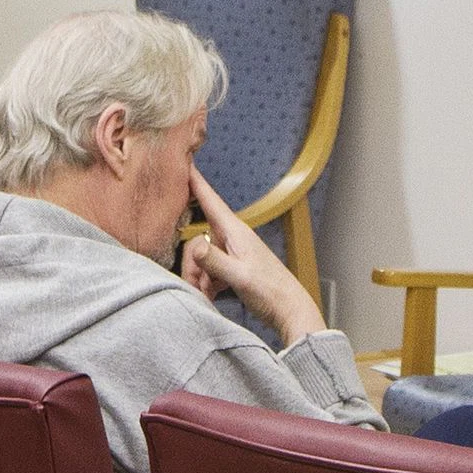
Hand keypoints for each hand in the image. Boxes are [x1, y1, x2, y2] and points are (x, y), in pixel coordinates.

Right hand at [178, 172, 325, 344]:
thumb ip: (215, 261)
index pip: (210, 200)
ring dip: (199, 278)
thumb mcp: (240, 277)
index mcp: (235, 233)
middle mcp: (231, 238)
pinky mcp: (231, 267)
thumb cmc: (270, 292)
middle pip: (196, 241)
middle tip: (197, 286)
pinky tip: (212, 295)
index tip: (183, 162)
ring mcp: (231, 253)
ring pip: (200, 258)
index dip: (195, 182)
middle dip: (192, 264)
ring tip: (209, 294)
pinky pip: (207, 270)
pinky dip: (205, 283)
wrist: (289, 311)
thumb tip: (195, 246)